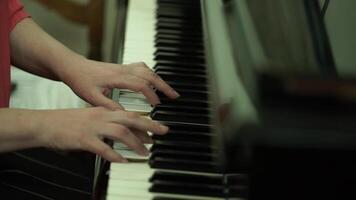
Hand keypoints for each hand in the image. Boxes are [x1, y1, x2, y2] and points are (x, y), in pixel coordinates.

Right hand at [33, 107, 168, 161]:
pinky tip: (122, 161)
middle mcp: (101, 117)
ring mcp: (93, 127)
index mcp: (104, 111)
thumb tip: (127, 133)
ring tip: (145, 152)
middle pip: (130, 118)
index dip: (146, 121)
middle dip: (149, 125)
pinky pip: (102, 148)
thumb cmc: (70, 122)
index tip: (158, 128)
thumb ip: (109, 123)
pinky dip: (114, 155)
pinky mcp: (83, 139)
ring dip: (136, 142)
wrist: (46, 124)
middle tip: (163, 132)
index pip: (130, 114)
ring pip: (120, 132)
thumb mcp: (93, 118)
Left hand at [63, 60, 178, 109]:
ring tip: (168, 90)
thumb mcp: (92, 97)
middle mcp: (123, 70)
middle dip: (164, 85)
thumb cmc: (80, 80)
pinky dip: (151, 74)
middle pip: (150, 75)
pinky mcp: (122, 67)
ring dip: (159, 79)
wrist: (72, 67)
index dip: (151, 95)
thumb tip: (124, 115)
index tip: (158, 105)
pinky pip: (142, 67)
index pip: (141, 85)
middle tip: (174, 96)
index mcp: (117, 78)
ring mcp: (123, 67)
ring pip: (148, 69)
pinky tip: (152, 80)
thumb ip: (109, 106)